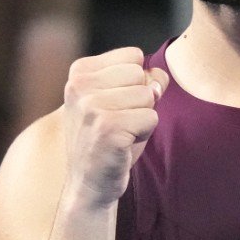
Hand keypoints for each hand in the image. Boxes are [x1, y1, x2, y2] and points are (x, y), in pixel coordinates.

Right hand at [62, 47, 167, 209]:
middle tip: (119, 122)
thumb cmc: (109, 138)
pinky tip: (123, 144)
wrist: (90, 182)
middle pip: (141, 74)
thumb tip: (160, 77)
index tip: (115, 104)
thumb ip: (143, 80)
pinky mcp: (108, 128)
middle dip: (140, 100)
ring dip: (142, 118)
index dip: (135, 82)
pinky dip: (145, 133)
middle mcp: (80, 86)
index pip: (133, 56)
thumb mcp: (121, 101)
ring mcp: (91, 107)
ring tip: (121, 133)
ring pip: (148, 96)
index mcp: (79, 72)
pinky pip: (151, 117)